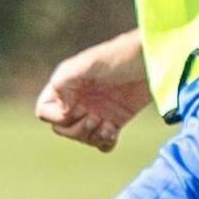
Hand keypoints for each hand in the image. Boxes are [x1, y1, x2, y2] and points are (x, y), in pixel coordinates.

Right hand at [35, 32, 149, 151]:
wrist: (154, 60)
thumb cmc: (121, 56)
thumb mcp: (89, 63)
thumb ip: (65, 81)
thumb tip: (60, 109)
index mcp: (66, 86)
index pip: (45, 111)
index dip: (55, 117)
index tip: (74, 109)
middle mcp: (77, 100)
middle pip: (62, 129)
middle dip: (77, 129)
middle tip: (95, 117)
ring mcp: (96, 111)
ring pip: (81, 138)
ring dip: (92, 137)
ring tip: (107, 126)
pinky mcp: (115, 119)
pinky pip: (101, 142)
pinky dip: (105, 142)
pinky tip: (114, 132)